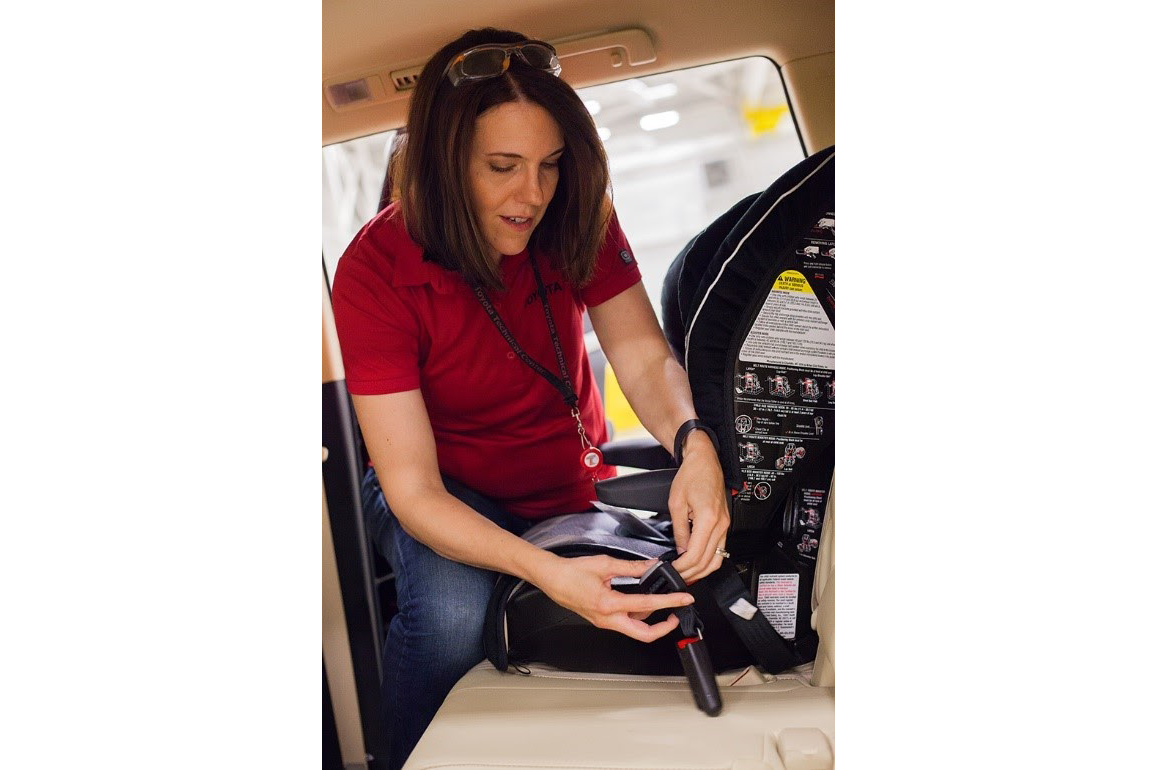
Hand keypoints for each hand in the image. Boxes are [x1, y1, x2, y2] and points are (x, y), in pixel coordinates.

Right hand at [533, 554, 694, 641]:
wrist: (552, 579)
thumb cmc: (572, 572)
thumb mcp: (605, 564)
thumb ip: (632, 567)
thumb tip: (651, 566)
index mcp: (609, 604)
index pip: (647, 605)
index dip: (670, 602)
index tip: (684, 599)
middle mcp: (608, 619)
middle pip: (644, 635)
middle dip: (664, 628)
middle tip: (676, 615)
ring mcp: (605, 622)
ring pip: (635, 630)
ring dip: (651, 621)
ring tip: (660, 604)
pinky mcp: (602, 621)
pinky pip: (625, 623)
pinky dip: (638, 616)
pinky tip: (641, 602)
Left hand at [668, 430, 729, 583]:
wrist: (705, 461)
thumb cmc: (691, 475)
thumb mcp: (676, 504)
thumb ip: (679, 531)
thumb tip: (679, 551)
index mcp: (708, 519)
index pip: (695, 554)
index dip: (681, 567)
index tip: (671, 570)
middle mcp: (721, 524)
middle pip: (708, 561)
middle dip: (691, 573)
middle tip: (676, 576)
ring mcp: (726, 525)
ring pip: (717, 559)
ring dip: (702, 571)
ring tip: (686, 575)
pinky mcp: (725, 523)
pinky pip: (720, 549)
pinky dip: (709, 560)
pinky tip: (697, 563)